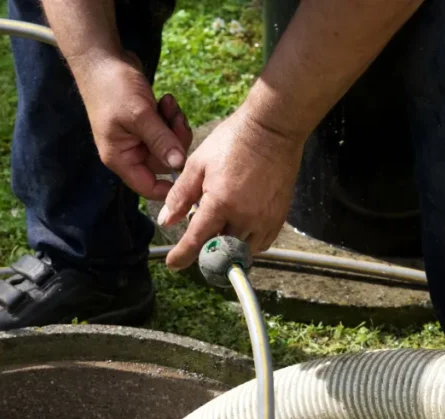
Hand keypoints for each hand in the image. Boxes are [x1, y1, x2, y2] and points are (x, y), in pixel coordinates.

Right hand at [72, 53, 193, 199]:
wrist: (102, 58)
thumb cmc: (113, 87)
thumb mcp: (139, 114)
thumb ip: (161, 141)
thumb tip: (179, 165)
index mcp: (121, 158)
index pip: (148, 187)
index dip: (169, 188)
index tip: (189, 173)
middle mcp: (129, 152)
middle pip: (164, 163)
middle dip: (175, 142)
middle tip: (176, 118)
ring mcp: (138, 138)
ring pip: (169, 145)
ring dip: (175, 126)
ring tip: (169, 103)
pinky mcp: (146, 124)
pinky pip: (167, 130)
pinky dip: (171, 116)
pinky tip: (166, 100)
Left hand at [157, 106, 305, 268]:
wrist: (273, 129)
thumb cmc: (233, 141)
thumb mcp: (198, 164)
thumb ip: (180, 195)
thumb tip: (166, 221)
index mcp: (220, 203)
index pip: (196, 241)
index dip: (182, 256)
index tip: (173, 263)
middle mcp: (244, 217)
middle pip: (219, 250)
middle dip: (206, 249)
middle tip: (198, 240)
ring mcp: (264, 219)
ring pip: (241, 251)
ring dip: (227, 248)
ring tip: (220, 232)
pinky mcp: (278, 218)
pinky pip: (261, 244)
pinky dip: (247, 244)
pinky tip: (239, 230)